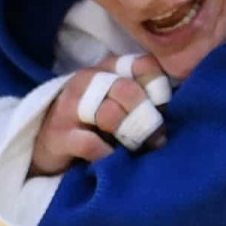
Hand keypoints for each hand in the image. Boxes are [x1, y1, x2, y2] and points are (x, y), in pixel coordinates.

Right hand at [29, 54, 170, 176]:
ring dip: (130, 137)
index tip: (164, 111)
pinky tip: (112, 160)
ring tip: (136, 150)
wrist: (48, 149)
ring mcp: (70, 106)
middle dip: (147, 118)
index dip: (159, 89)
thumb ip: (144, 99)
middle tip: (157, 140)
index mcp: (108, 67)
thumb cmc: (94, 124)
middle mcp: (87, 79)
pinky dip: (107, 155)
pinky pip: (92, 144)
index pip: (143, 65)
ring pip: (110, 115)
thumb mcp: (119, 103)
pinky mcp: (58, 135)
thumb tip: (177, 112)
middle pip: (128, 91)